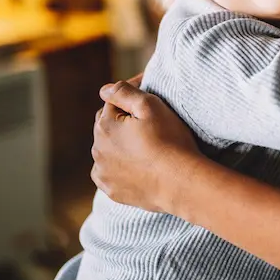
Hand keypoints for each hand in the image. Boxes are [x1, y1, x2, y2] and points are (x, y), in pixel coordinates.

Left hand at [91, 80, 200, 213]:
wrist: (180, 182)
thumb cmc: (169, 141)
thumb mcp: (150, 106)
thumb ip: (124, 92)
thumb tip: (105, 90)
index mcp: (104, 126)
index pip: (114, 103)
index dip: (132, 99)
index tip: (152, 99)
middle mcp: (98, 149)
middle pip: (108, 126)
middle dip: (123, 122)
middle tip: (150, 124)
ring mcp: (104, 172)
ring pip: (108, 150)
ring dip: (120, 145)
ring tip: (144, 146)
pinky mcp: (112, 190)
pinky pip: (111, 173)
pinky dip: (120, 168)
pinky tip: (137, 166)